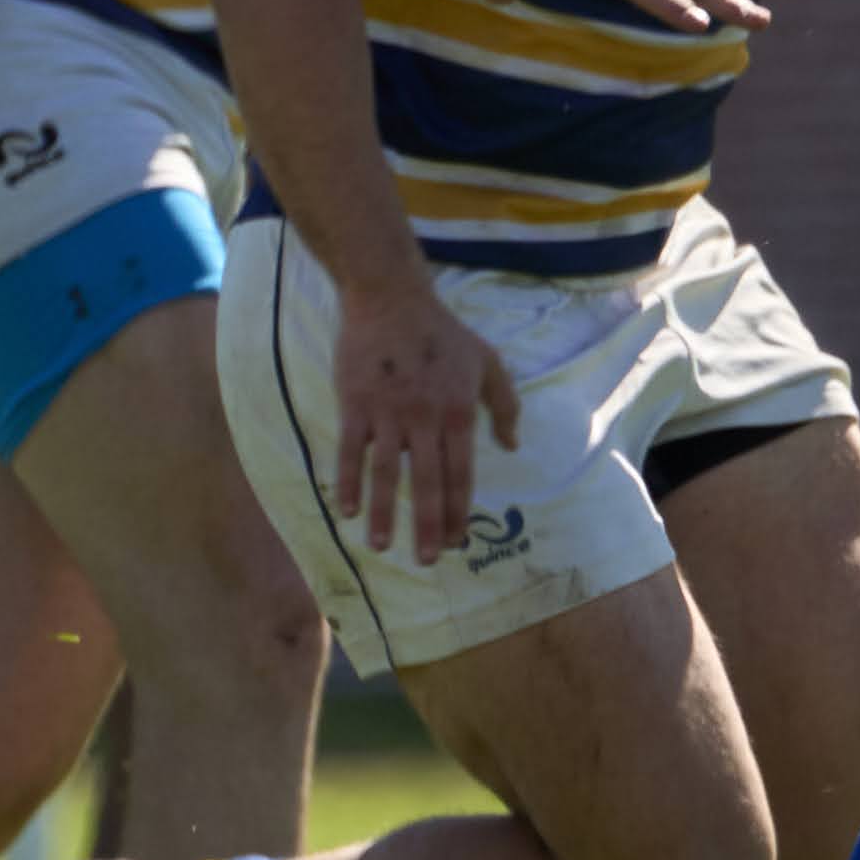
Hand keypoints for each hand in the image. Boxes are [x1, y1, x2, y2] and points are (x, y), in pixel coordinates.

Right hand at [332, 276, 519, 562]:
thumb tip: (512, 446)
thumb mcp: (487, 362)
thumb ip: (504, 405)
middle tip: (427, 560)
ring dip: (384, 512)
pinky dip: (348, 482)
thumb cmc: (443, 334)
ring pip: (386, 472)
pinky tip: (347, 510)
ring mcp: (388, 412)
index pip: (461, 472)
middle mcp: (425, 417)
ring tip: (382, 545)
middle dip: (428, 524)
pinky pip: (350, 451)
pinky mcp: (355, 404)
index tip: (457, 541)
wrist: (392, 300)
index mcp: (458, 411)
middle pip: (427, 481)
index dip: (458, 509)